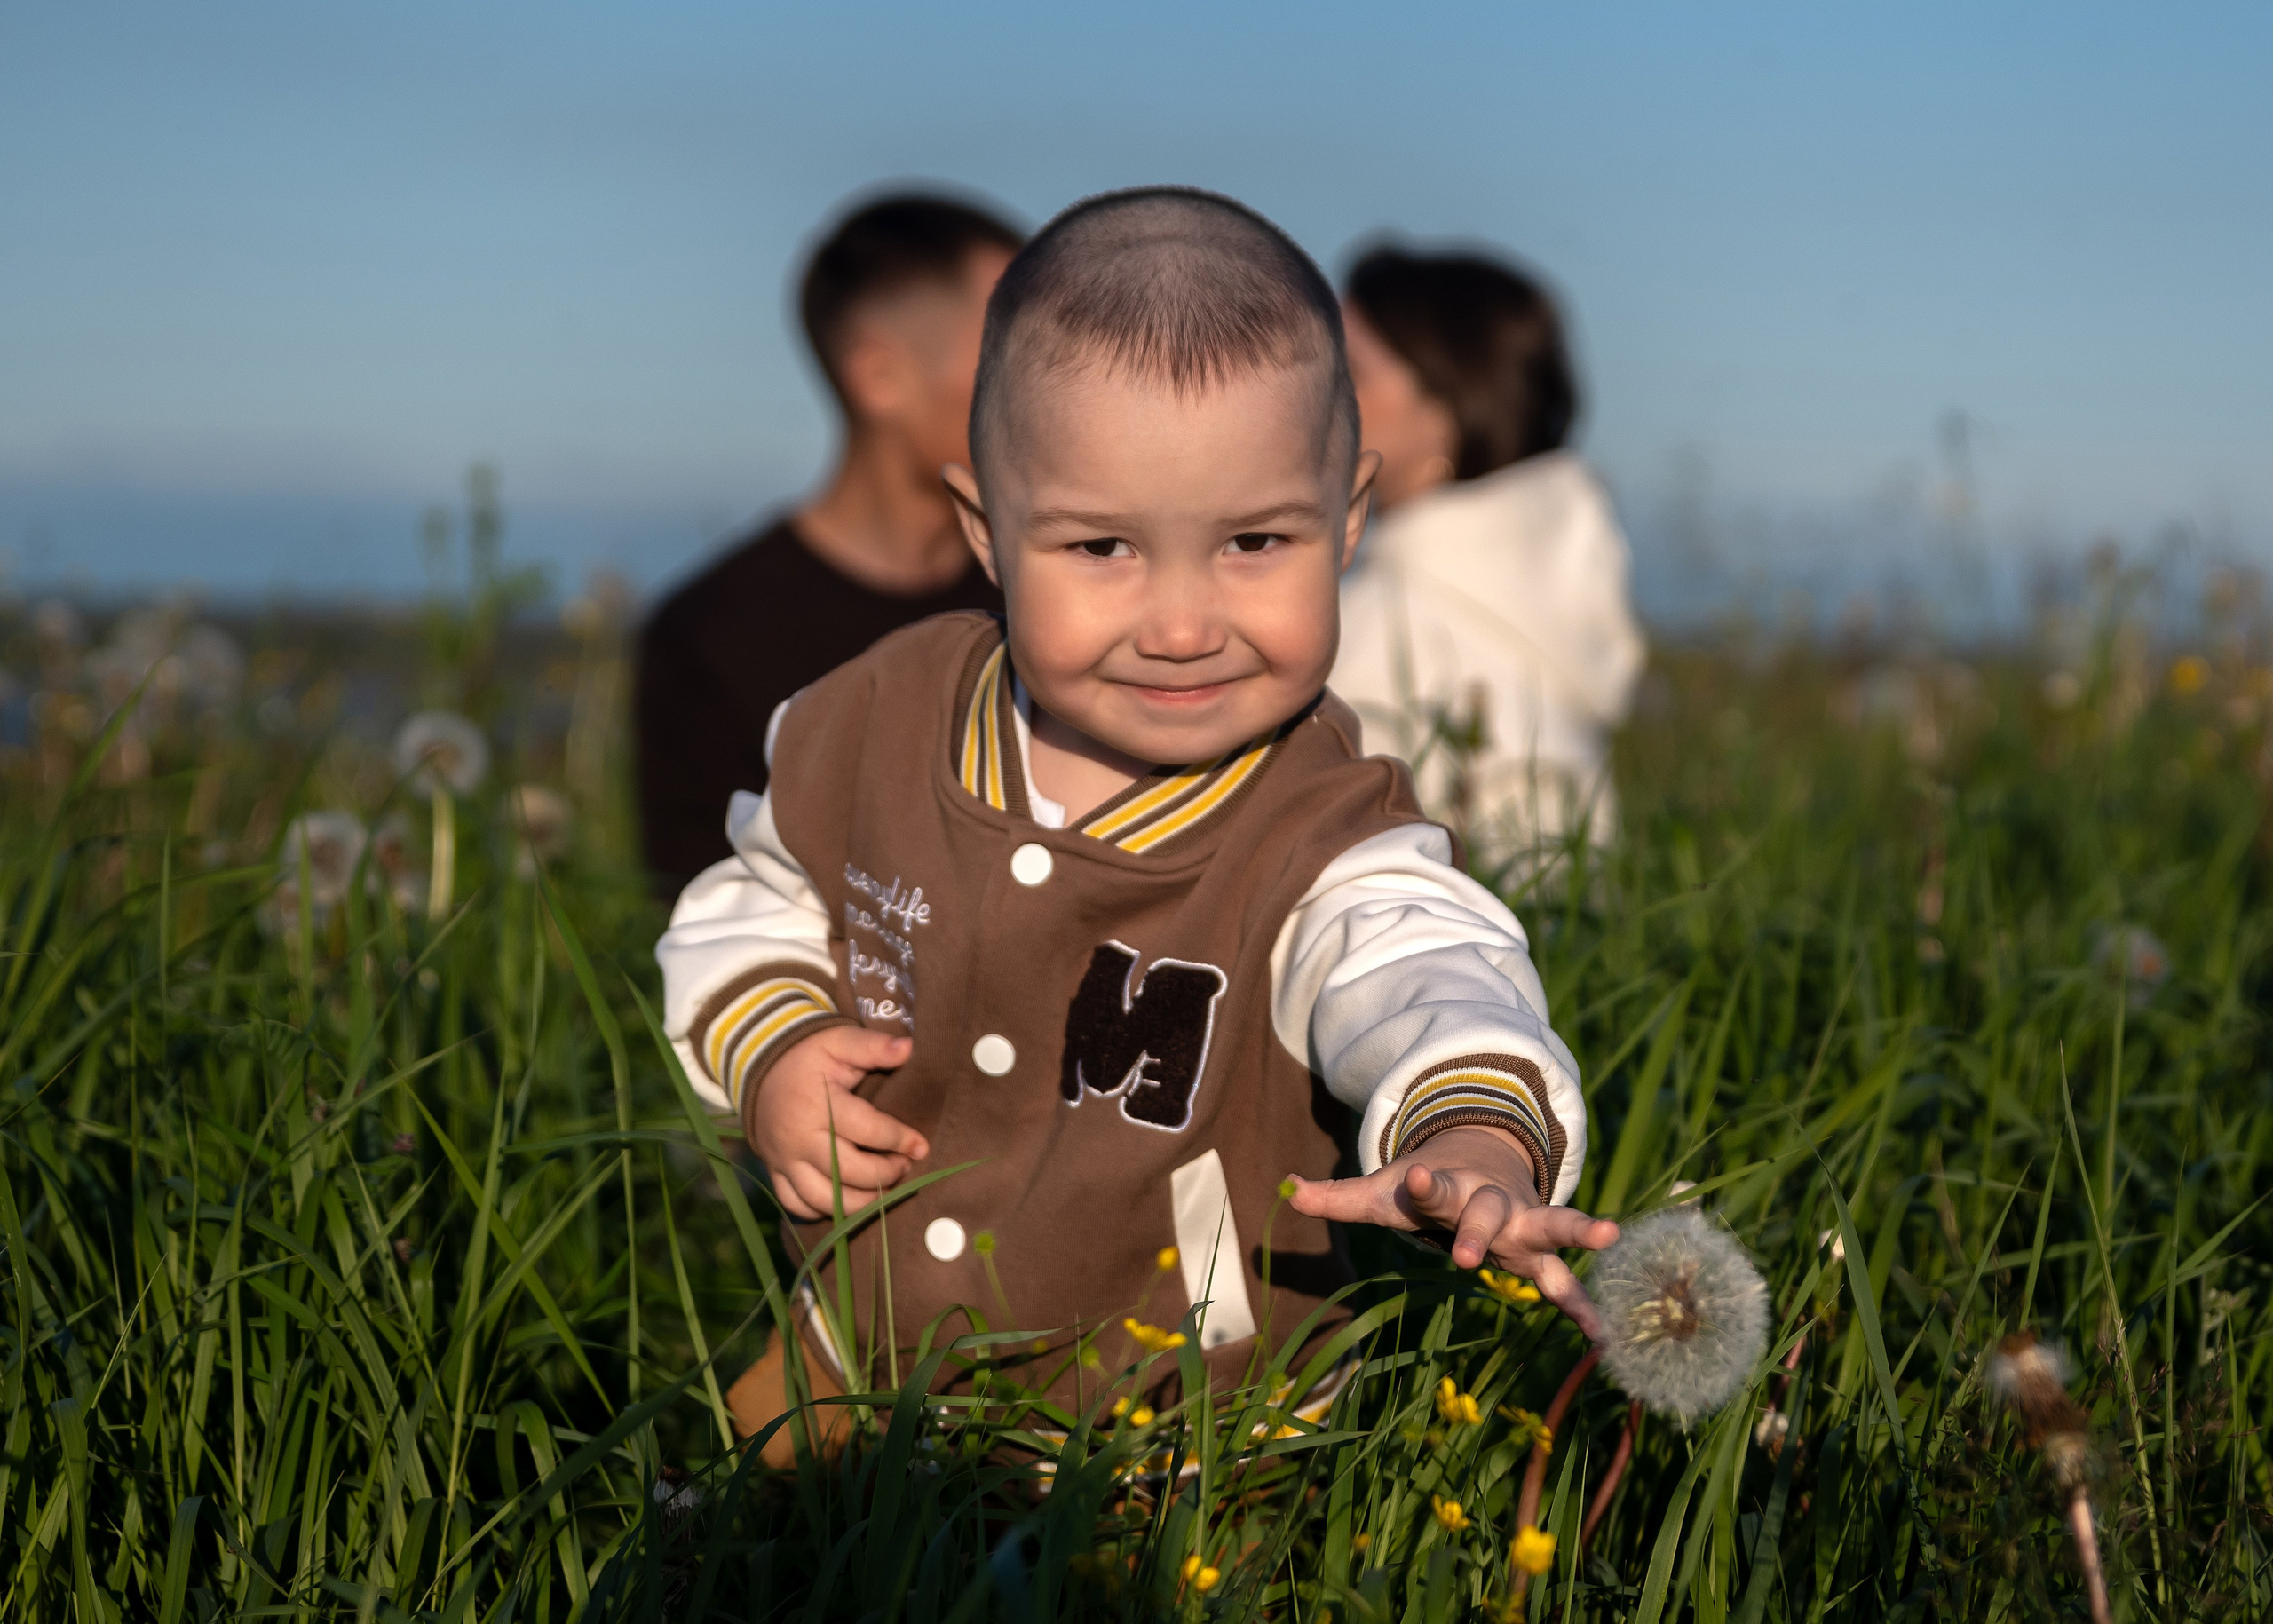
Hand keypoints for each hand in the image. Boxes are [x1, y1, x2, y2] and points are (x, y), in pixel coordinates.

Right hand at [745, 1026, 927, 1220]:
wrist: (760, 1068)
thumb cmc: (808, 1055)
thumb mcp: (838, 1041)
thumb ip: (873, 1046)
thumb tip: (909, 1048)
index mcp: (818, 1105)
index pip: (868, 1131)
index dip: (900, 1140)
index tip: (922, 1146)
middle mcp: (799, 1138)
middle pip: (848, 1171)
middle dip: (886, 1174)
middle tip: (904, 1166)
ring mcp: (784, 1160)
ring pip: (824, 1199)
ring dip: (861, 1202)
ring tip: (885, 1188)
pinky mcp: (775, 1172)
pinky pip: (797, 1205)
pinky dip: (823, 1211)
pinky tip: (848, 1200)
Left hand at [1286, 1125, 1619, 1340]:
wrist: (1483, 1160)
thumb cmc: (1426, 1188)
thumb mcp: (1384, 1192)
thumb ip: (1341, 1196)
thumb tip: (1287, 1190)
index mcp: (1447, 1189)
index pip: (1431, 1186)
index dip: (1423, 1184)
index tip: (1415, 1178)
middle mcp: (1490, 1203)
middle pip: (1487, 1212)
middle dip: (1479, 1229)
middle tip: (1466, 1254)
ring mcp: (1523, 1225)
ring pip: (1552, 1226)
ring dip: (1578, 1230)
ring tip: (1611, 1233)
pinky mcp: (1541, 1253)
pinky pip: (1566, 1281)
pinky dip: (1584, 1307)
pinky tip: (1604, 1338)